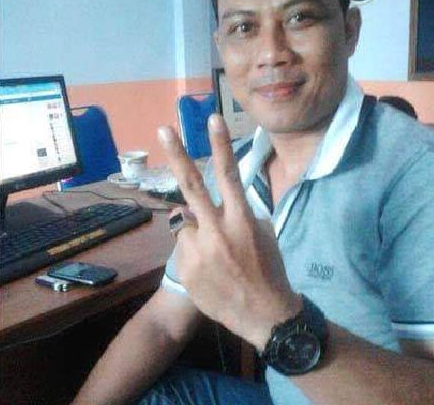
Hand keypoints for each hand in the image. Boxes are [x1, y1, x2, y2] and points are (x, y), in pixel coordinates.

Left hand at [158, 114, 300, 350]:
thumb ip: (234, 213)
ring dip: (195, 229)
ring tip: (215, 253)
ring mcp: (199, 251)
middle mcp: (217, 231)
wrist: (264, 314)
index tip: (212, 119)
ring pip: (184, 222)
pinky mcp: (186, 269)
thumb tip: (205, 204)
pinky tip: (209, 270)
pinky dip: (192, 251)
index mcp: (242, 220)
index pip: (228, 174)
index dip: (221, 144)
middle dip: (177, 155)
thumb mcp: (262, 233)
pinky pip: (183, 247)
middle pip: (192, 186)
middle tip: (163, 130)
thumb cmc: (269, 269)